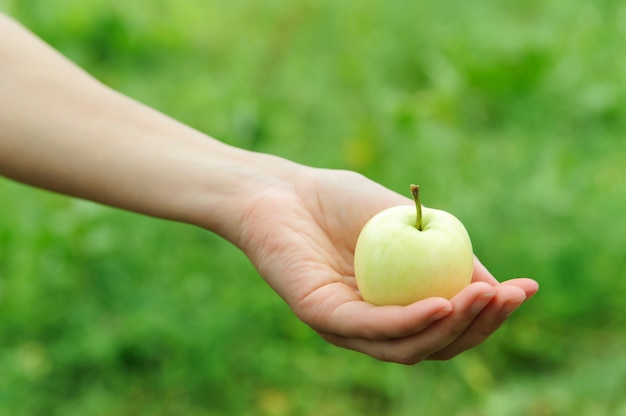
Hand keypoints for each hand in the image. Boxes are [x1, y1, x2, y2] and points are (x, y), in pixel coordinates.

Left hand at [234, 168, 537, 363]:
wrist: (280, 190)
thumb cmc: (338, 203)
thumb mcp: (404, 223)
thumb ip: (444, 251)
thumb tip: (493, 283)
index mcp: (392, 307)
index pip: (447, 325)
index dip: (489, 315)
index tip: (524, 290)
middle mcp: (371, 324)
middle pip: (433, 344)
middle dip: (478, 326)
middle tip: (508, 298)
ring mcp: (345, 325)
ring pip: (406, 346)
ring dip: (451, 328)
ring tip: (484, 299)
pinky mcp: (321, 315)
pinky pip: (370, 328)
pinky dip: (410, 321)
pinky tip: (441, 304)